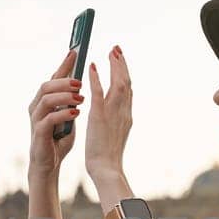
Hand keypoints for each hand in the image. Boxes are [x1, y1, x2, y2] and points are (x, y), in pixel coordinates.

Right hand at [28, 46, 85, 180]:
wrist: (49, 165)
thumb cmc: (58, 139)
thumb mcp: (68, 115)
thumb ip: (71, 101)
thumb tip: (81, 82)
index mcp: (44, 100)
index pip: (53, 77)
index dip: (63, 64)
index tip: (75, 52)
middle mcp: (36, 106)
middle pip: (47, 85)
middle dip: (64, 81)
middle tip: (81, 83)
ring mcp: (36, 119)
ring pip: (46, 99)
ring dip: (65, 96)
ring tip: (81, 98)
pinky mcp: (38, 133)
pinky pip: (48, 118)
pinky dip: (63, 114)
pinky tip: (76, 113)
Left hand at [84, 44, 130, 183]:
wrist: (107, 169)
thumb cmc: (108, 157)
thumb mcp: (115, 135)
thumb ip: (116, 122)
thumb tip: (115, 116)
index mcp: (127, 116)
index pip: (128, 90)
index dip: (125, 74)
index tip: (121, 62)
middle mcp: (124, 111)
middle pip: (126, 82)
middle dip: (122, 65)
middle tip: (116, 50)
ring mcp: (113, 113)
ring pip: (118, 83)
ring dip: (114, 66)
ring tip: (110, 52)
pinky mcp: (100, 117)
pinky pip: (98, 93)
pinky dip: (96, 78)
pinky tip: (91, 67)